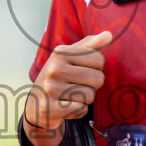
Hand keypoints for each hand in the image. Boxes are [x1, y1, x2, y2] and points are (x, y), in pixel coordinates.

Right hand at [24, 30, 112, 145]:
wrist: (36, 105)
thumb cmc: (60, 78)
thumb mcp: (71, 58)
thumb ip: (91, 45)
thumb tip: (109, 34)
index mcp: (61, 52)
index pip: (99, 59)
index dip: (94, 69)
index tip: (79, 72)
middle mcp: (54, 68)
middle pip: (98, 79)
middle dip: (91, 86)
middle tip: (74, 86)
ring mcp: (50, 88)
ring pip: (90, 96)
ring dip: (84, 99)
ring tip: (68, 97)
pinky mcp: (50, 108)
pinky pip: (81, 110)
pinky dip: (78, 111)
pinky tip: (65, 108)